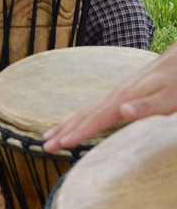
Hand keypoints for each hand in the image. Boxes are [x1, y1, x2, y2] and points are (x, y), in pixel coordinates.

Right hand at [43, 44, 176, 152]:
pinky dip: (76, 117)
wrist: (176, 63)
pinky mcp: (116, 96)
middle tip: (44, 145)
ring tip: (48, 135)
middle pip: (82, 116)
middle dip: (62, 132)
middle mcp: (112, 98)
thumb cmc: (174, 84)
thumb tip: (122, 111)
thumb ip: (145, 106)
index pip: (95, 120)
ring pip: (83, 112)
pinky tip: (73, 122)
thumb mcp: (168, 99)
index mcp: (121, 101)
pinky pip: (90, 109)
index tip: (61, 145)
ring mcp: (113, 96)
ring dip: (64, 125)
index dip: (78, 133)